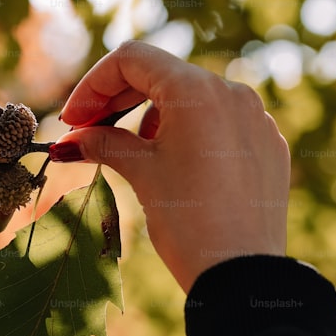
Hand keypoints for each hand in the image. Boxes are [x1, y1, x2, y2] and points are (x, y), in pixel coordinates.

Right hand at [50, 41, 289, 291]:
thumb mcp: (140, 174)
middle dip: (118, 100)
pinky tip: (172, 165)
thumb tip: (69, 141)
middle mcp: (232, 93)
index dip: (93, 86)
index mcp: (197, 90)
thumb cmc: (188, 222)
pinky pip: (220, 124)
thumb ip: (103, 144)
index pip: (132, 60)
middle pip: (161, 74)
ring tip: (131, 153)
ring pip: (192, 99)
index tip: (72, 120)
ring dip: (152, 116)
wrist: (241, 276)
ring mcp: (255, 118)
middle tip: (87, 132)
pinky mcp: (267, 146)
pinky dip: (188, 133)